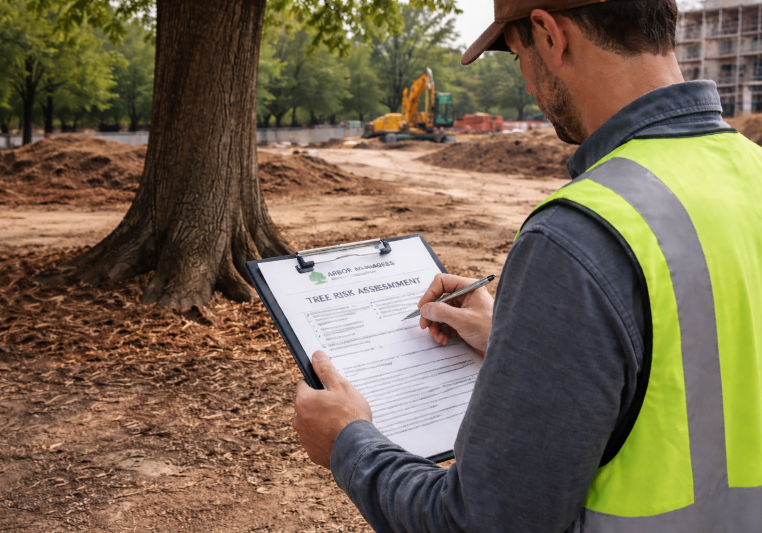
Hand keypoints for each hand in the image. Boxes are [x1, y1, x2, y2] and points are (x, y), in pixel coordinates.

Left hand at [292, 350, 371, 468]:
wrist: (357, 449)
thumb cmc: (350, 416)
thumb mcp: (341, 387)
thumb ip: (326, 370)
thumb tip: (316, 355)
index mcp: (303, 401)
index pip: (303, 385)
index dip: (317, 385)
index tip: (329, 388)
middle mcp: (298, 420)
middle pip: (307, 405)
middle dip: (319, 404)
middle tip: (339, 406)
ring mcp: (304, 438)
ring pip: (311, 423)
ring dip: (321, 421)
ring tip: (341, 423)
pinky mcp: (312, 453)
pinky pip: (317, 440)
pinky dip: (325, 437)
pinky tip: (339, 436)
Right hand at [418, 273, 493, 354]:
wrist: (504, 348)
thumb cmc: (490, 329)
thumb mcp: (463, 320)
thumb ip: (441, 312)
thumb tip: (424, 309)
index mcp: (469, 288)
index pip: (442, 282)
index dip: (430, 294)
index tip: (423, 308)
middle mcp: (465, 296)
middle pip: (439, 299)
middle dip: (431, 314)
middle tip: (425, 326)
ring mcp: (464, 310)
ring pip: (441, 313)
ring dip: (435, 325)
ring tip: (436, 336)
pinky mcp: (463, 322)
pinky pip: (446, 324)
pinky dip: (442, 331)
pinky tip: (442, 340)